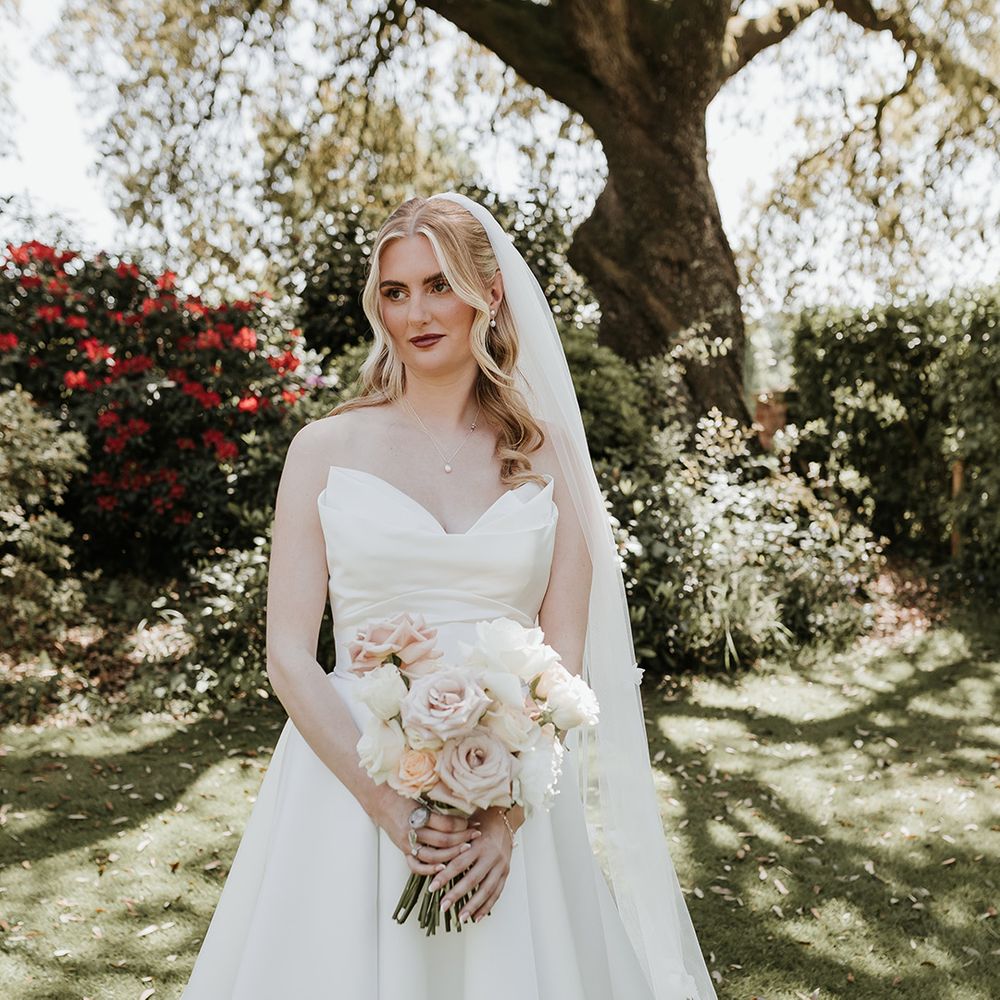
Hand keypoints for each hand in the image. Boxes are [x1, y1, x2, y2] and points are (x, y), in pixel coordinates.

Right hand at [373, 788, 481, 878]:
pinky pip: (416, 866)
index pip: (446, 824)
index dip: (462, 824)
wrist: (380, 801)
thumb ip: (437, 809)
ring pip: (433, 855)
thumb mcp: (421, 797)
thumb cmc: (402, 795)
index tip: (474, 822)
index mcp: (418, 815)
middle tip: (476, 834)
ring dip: (452, 854)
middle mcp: (413, 831)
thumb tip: (462, 813)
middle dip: (463, 838)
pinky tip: (443, 867)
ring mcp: (407, 843)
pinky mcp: (403, 851)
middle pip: (443, 840)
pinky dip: (429, 869)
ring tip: (466, 849)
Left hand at [430, 806, 514, 924]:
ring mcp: (500, 865)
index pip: (459, 863)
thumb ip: (452, 843)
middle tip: (443, 906)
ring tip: (460, 918)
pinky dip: (487, 906)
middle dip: (457, 894)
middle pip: (472, 879)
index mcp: (478, 844)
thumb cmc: (480, 823)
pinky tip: (476, 917)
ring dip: (472, 905)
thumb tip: (432, 859)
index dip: (445, 876)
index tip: (432, 888)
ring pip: (486, 889)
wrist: (504, 819)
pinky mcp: (506, 872)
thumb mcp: (466, 828)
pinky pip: (497, 892)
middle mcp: (491, 855)